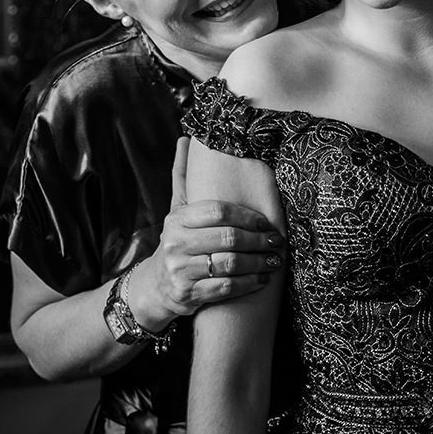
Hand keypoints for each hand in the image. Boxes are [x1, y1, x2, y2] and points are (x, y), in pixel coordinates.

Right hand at [132, 137, 284, 327]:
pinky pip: (225, 288)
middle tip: (277, 242)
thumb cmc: (177, 242)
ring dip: (258, 262)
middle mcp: (176, 243)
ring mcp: (181, 270)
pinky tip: (261, 279)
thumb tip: (186, 139)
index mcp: (177, 219)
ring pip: (229, 264)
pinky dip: (248, 283)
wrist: (155, 287)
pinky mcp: (188, 295)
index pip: (218, 211)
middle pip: (228, 238)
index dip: (247, 216)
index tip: (266, 221)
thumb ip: (183, 176)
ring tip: (274, 260)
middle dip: (258, 240)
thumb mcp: (177, 210)